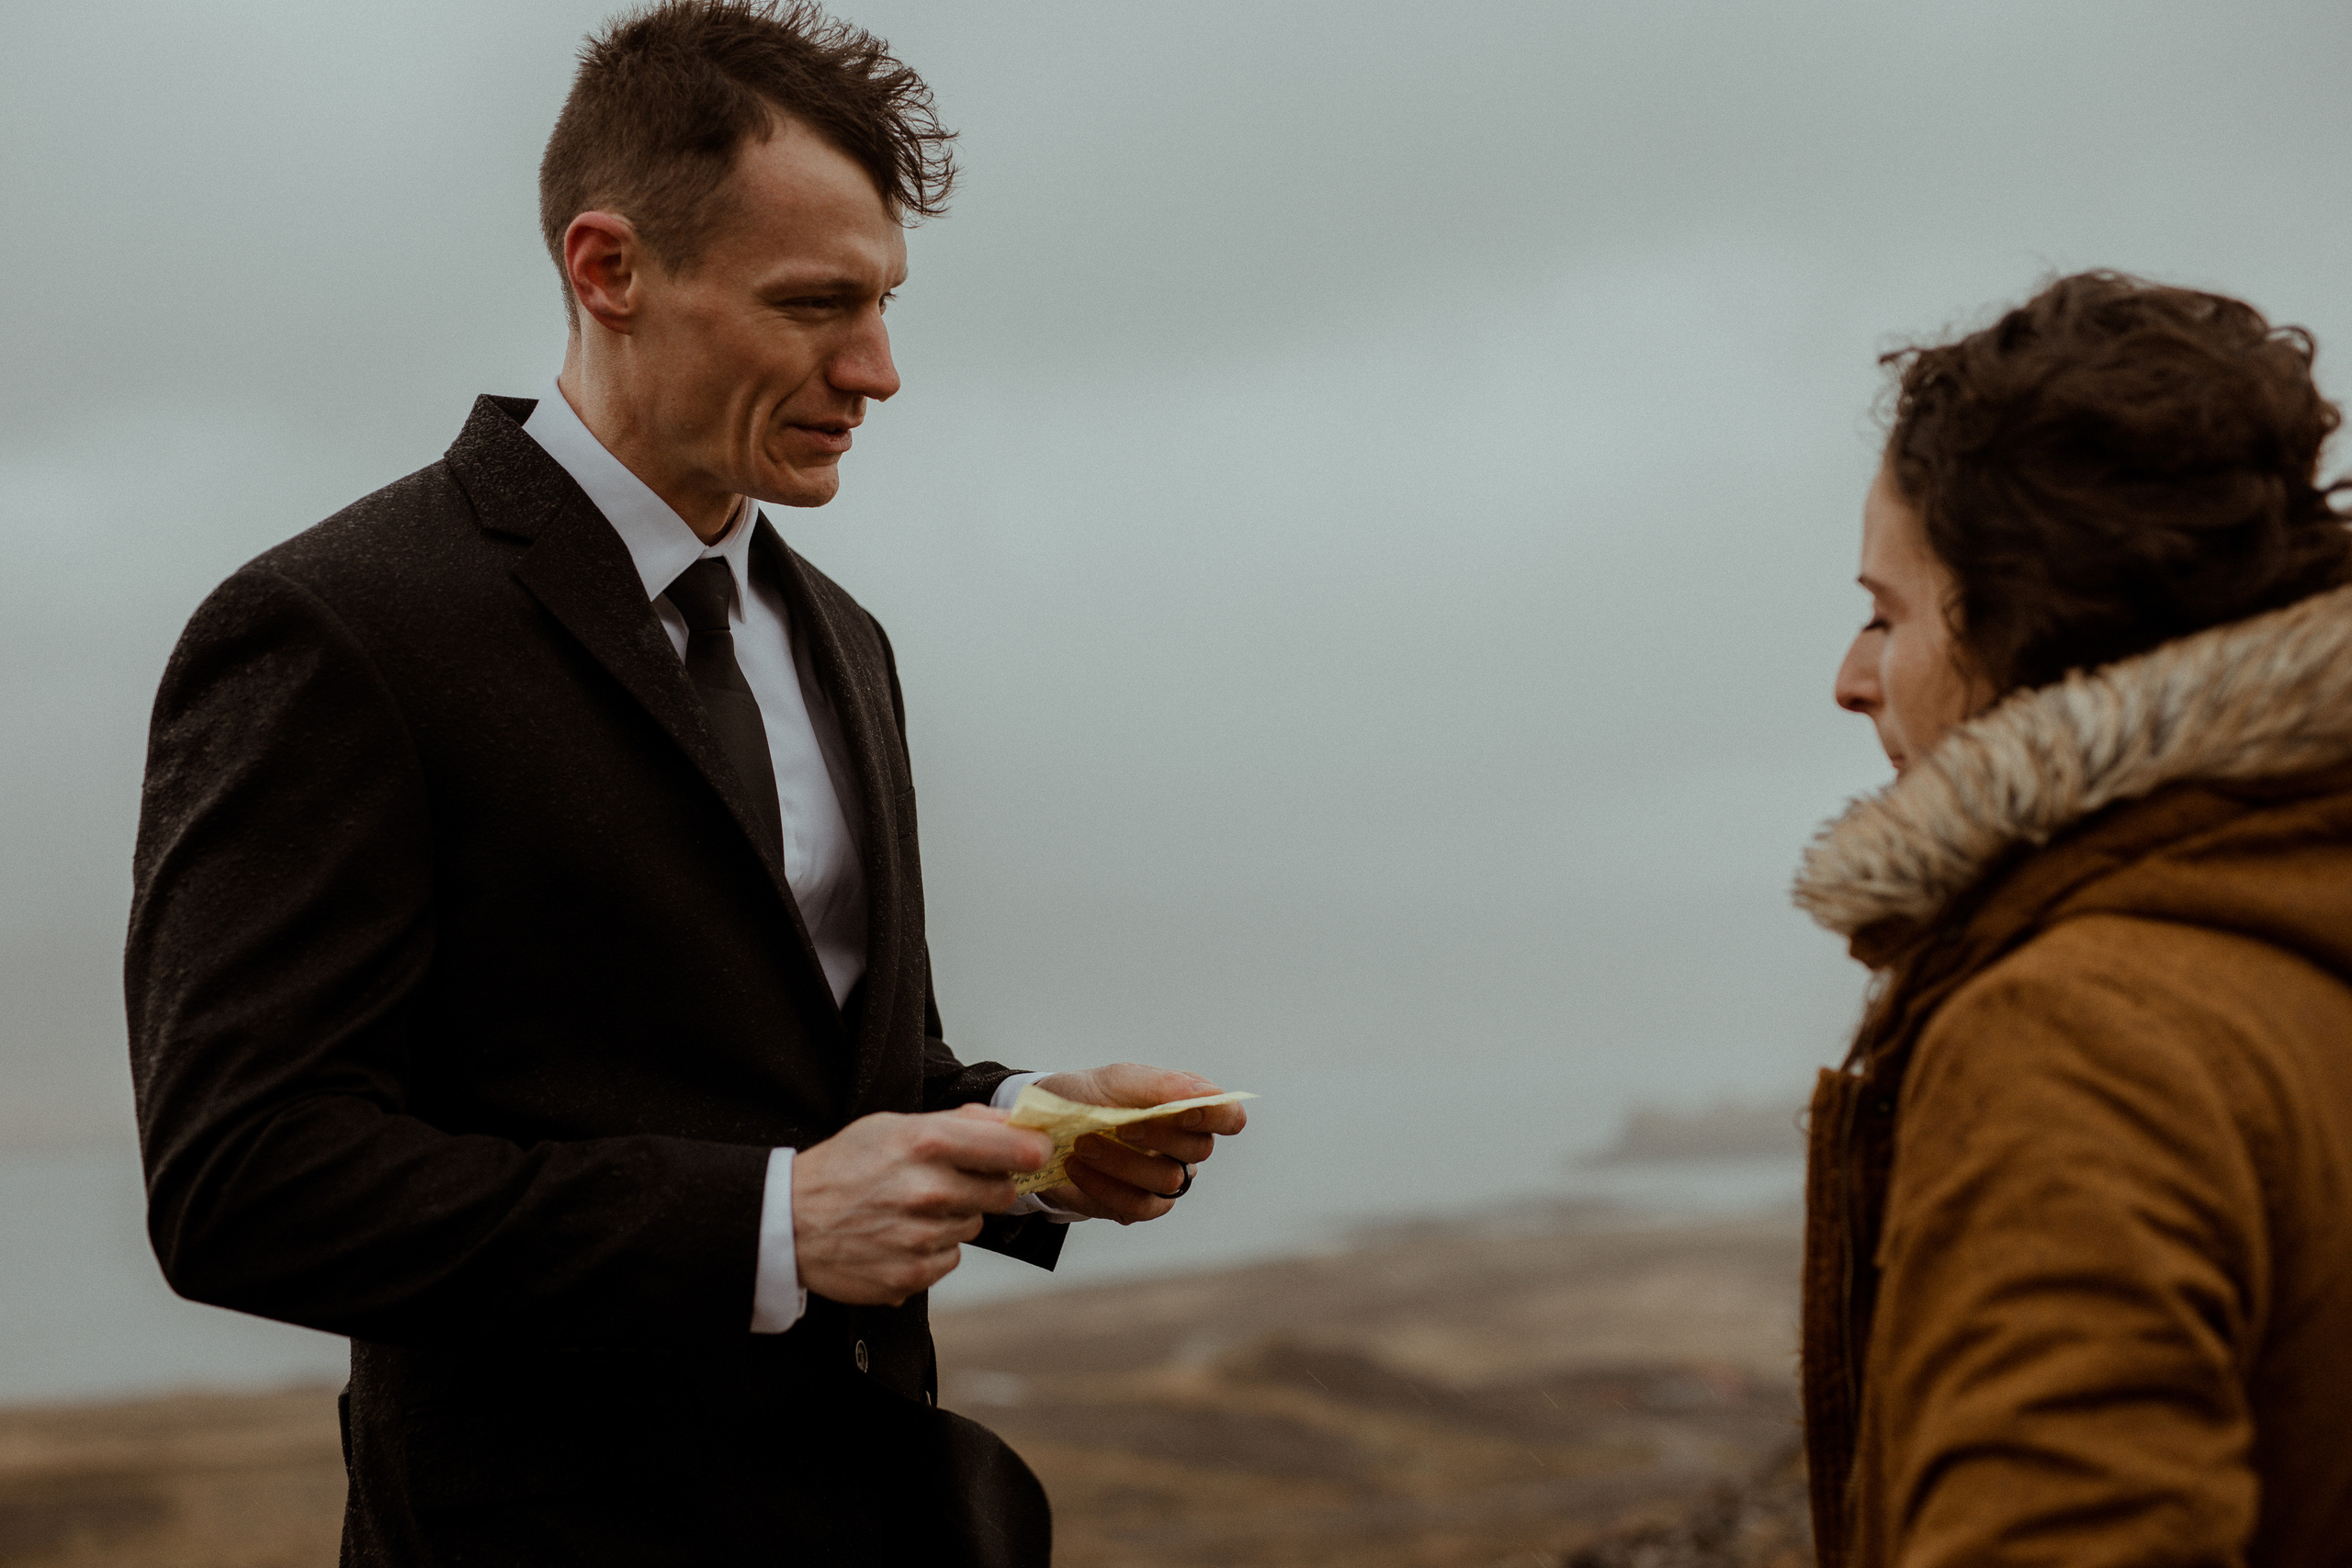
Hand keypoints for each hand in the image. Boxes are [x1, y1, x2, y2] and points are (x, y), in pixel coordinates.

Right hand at [791, 1104, 1052, 1305]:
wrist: (789, 1223)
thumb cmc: (843, 1168)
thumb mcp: (893, 1126)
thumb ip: (958, 1123)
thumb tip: (1012, 1122)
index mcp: (925, 1144)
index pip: (1010, 1149)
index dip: (1032, 1152)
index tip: (1038, 1153)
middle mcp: (928, 1191)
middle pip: (1001, 1193)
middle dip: (985, 1186)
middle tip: (948, 1181)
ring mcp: (920, 1237)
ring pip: (974, 1227)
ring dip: (954, 1218)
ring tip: (910, 1209)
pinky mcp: (911, 1275)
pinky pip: (949, 1259)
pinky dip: (933, 1250)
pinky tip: (899, 1236)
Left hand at [1031, 1063, 1247, 1223]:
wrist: (1042, 1128)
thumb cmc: (1088, 1097)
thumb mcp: (1117, 1080)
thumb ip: (1161, 1085)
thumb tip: (1207, 1094)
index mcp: (1186, 1108)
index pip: (1228, 1116)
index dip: (1217, 1117)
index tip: (1184, 1112)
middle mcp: (1183, 1147)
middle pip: (1199, 1150)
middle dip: (1156, 1136)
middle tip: (1117, 1125)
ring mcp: (1164, 1180)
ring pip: (1166, 1181)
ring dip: (1120, 1163)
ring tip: (1082, 1146)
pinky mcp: (1138, 1207)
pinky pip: (1135, 1206)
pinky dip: (1102, 1186)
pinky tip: (1076, 1168)